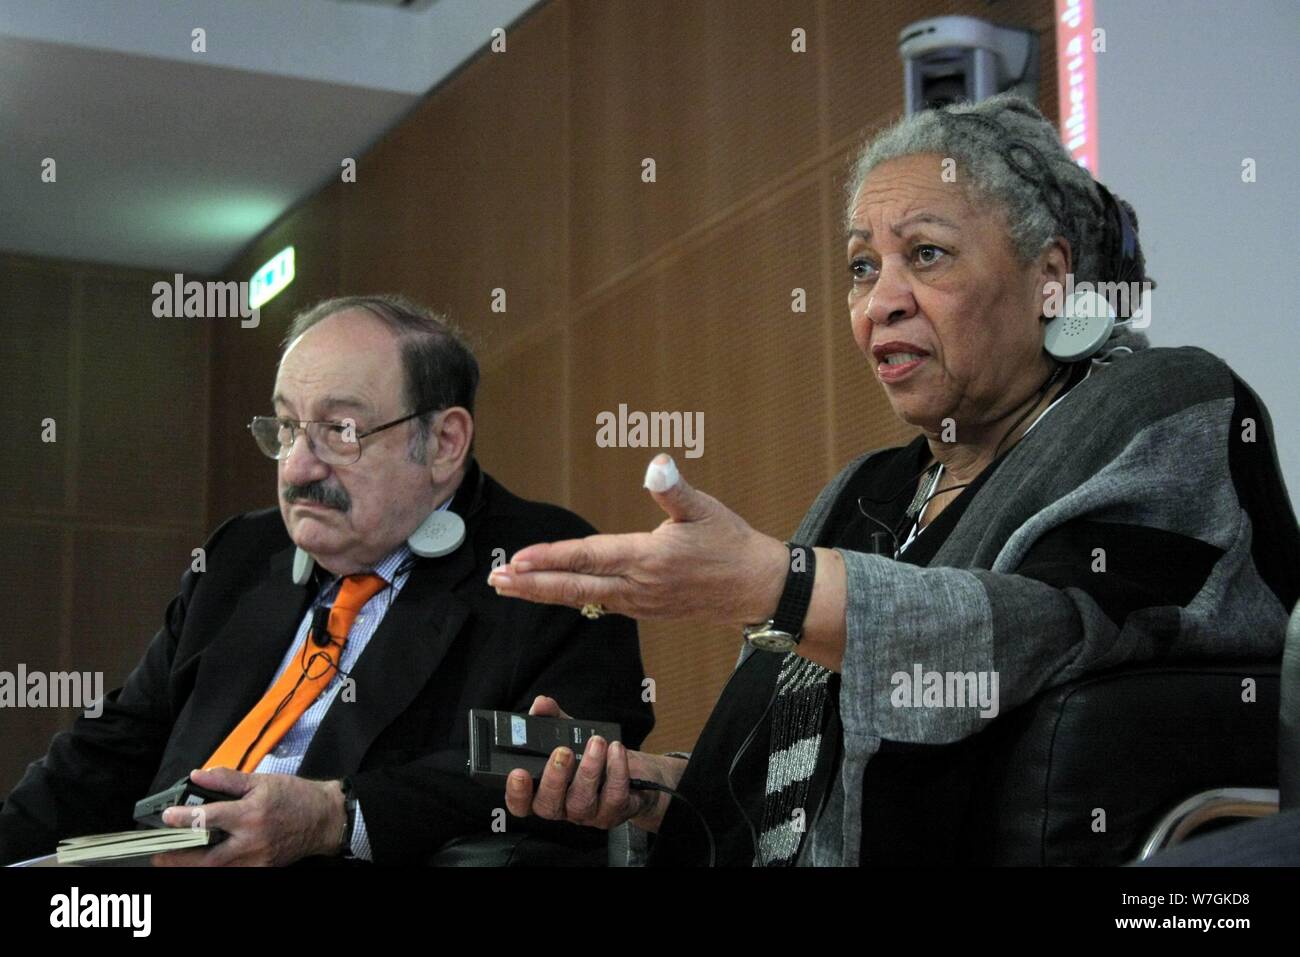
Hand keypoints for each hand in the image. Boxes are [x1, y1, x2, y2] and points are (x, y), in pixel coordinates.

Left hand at [151, 767, 344, 866]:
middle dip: (178, 859)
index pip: (209, 818)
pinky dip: (214, 869)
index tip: (167, 816)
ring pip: (216, 870)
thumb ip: (227, 780)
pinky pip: (231, 872)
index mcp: (251, 814)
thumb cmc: (294, 797)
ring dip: (191, 867)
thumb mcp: (261, 780)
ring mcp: (257, 860)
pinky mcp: (261, 869)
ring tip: (173, 861)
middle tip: (158, 855)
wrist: (324, 819)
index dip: (184, 818)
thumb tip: (198, 775)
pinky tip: (202, 863)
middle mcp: (252, 841)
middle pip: (206, 858)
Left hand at [487, 454, 788, 624]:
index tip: (518, 559)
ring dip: (545, 592)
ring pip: (583, 599)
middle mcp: (638, 586)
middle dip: (532, 584)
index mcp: (648, 558)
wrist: (757, 590)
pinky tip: (554, 592)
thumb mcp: (705, 510)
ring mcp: (640, 602)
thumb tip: (658, 463)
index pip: (588, 558)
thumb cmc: (732, 546)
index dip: (551, 559)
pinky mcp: (645, 609)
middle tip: (497, 580)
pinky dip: (571, 597)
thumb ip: (675, 489)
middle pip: (574, 587)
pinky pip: (598, 604)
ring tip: (512, 586)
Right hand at [504, 696, 678, 832]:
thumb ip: (552, 719)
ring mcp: (588, 813)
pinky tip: (615, 749)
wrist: (636, 773)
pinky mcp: (615, 810)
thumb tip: (541, 704)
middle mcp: (562, 807)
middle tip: (562, 751)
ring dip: (588, 769)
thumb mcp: (570, 734)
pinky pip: (614, 795)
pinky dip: (616, 770)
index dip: (516, 793)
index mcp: (544, 791)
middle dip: (553, 778)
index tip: (518, 773)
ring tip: (595, 742)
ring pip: (582, 801)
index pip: (522, 804)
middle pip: (548, 806)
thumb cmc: (593, 756)